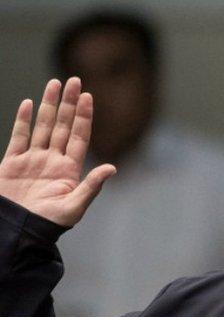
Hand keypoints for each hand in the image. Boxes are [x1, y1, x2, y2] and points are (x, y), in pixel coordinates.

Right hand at [0, 78, 114, 226]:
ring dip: (48, 104)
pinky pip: (19, 137)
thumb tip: (112, 168)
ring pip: (42, 126)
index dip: (84, 116)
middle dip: (68, 103)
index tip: (88, 96)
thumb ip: (92, 185)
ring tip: (54, 82)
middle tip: (74, 79)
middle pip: (62, 125)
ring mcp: (33, 159)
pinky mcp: (13, 162)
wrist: (19, 231)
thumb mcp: (75, 206)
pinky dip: (22, 120)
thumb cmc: (50, 223)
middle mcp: (53, 160)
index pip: (79, 136)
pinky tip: (28, 103)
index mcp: (70, 169)